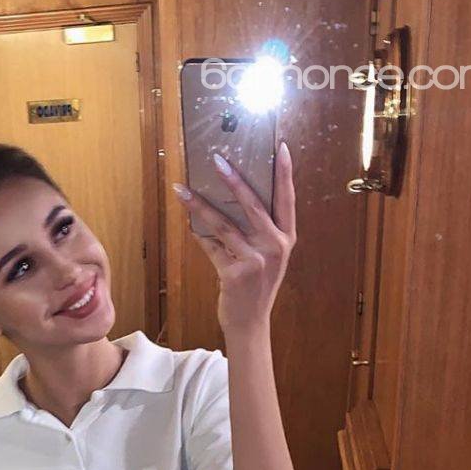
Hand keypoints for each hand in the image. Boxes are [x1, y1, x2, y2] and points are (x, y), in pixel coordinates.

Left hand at [173, 140, 295, 335]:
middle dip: (234, 180)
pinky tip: (187, 220)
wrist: (250, 322)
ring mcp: (255, 261)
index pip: (287, 199)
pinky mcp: (234, 274)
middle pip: (253, 205)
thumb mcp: (268, 257)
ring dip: (200, 205)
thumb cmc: (256, 286)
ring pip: (224, 224)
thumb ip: (261, 231)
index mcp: (285, 239)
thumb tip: (234, 195)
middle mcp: (274, 247)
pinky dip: (198, 233)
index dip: (285, 173)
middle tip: (218, 159)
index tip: (281, 147)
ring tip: (183, 189)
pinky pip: (211, 246)